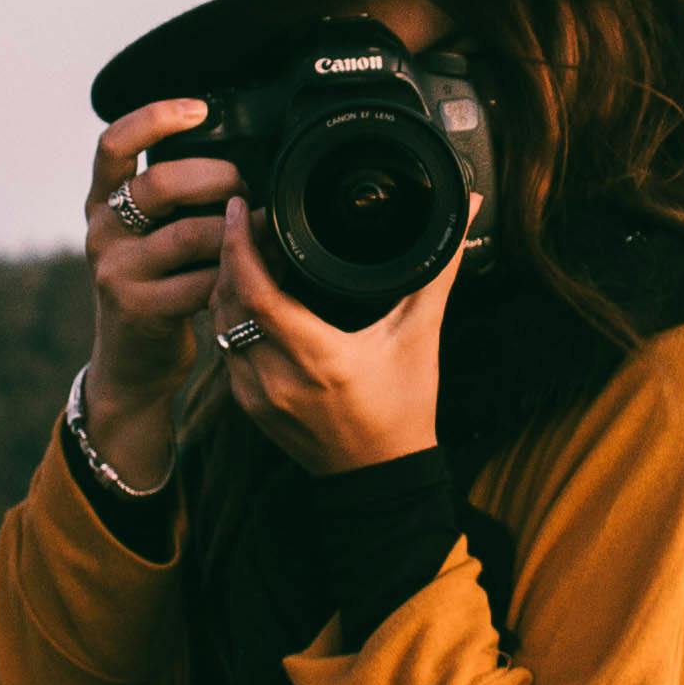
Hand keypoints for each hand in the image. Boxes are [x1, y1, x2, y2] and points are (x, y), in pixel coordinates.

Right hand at [77, 99, 236, 484]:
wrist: (131, 364)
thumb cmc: (156, 285)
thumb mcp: (150, 235)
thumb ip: (173, 198)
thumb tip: (239, 156)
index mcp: (102, 201)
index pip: (113, 143)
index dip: (154, 117)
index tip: (199, 109)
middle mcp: (101, 230)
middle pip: (159, 182)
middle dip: (218, 178)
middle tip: (247, 188)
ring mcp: (115, 271)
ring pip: (190, 234)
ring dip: (238, 231)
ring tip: (265, 231)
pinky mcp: (138, 308)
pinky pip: (202, 280)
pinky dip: (235, 274)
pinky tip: (251, 272)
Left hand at [211, 178, 470, 475]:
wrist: (381, 476)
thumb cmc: (404, 407)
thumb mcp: (420, 335)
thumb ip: (437, 270)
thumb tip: (464, 212)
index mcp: (320, 358)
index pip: (257, 293)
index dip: (240, 246)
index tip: (240, 208)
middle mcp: (279, 379)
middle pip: (227, 302)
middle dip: (230, 255)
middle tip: (246, 220)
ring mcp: (256, 396)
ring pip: (220, 325)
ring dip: (225, 285)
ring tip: (246, 252)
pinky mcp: (248, 407)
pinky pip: (225, 350)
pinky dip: (230, 318)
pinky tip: (247, 298)